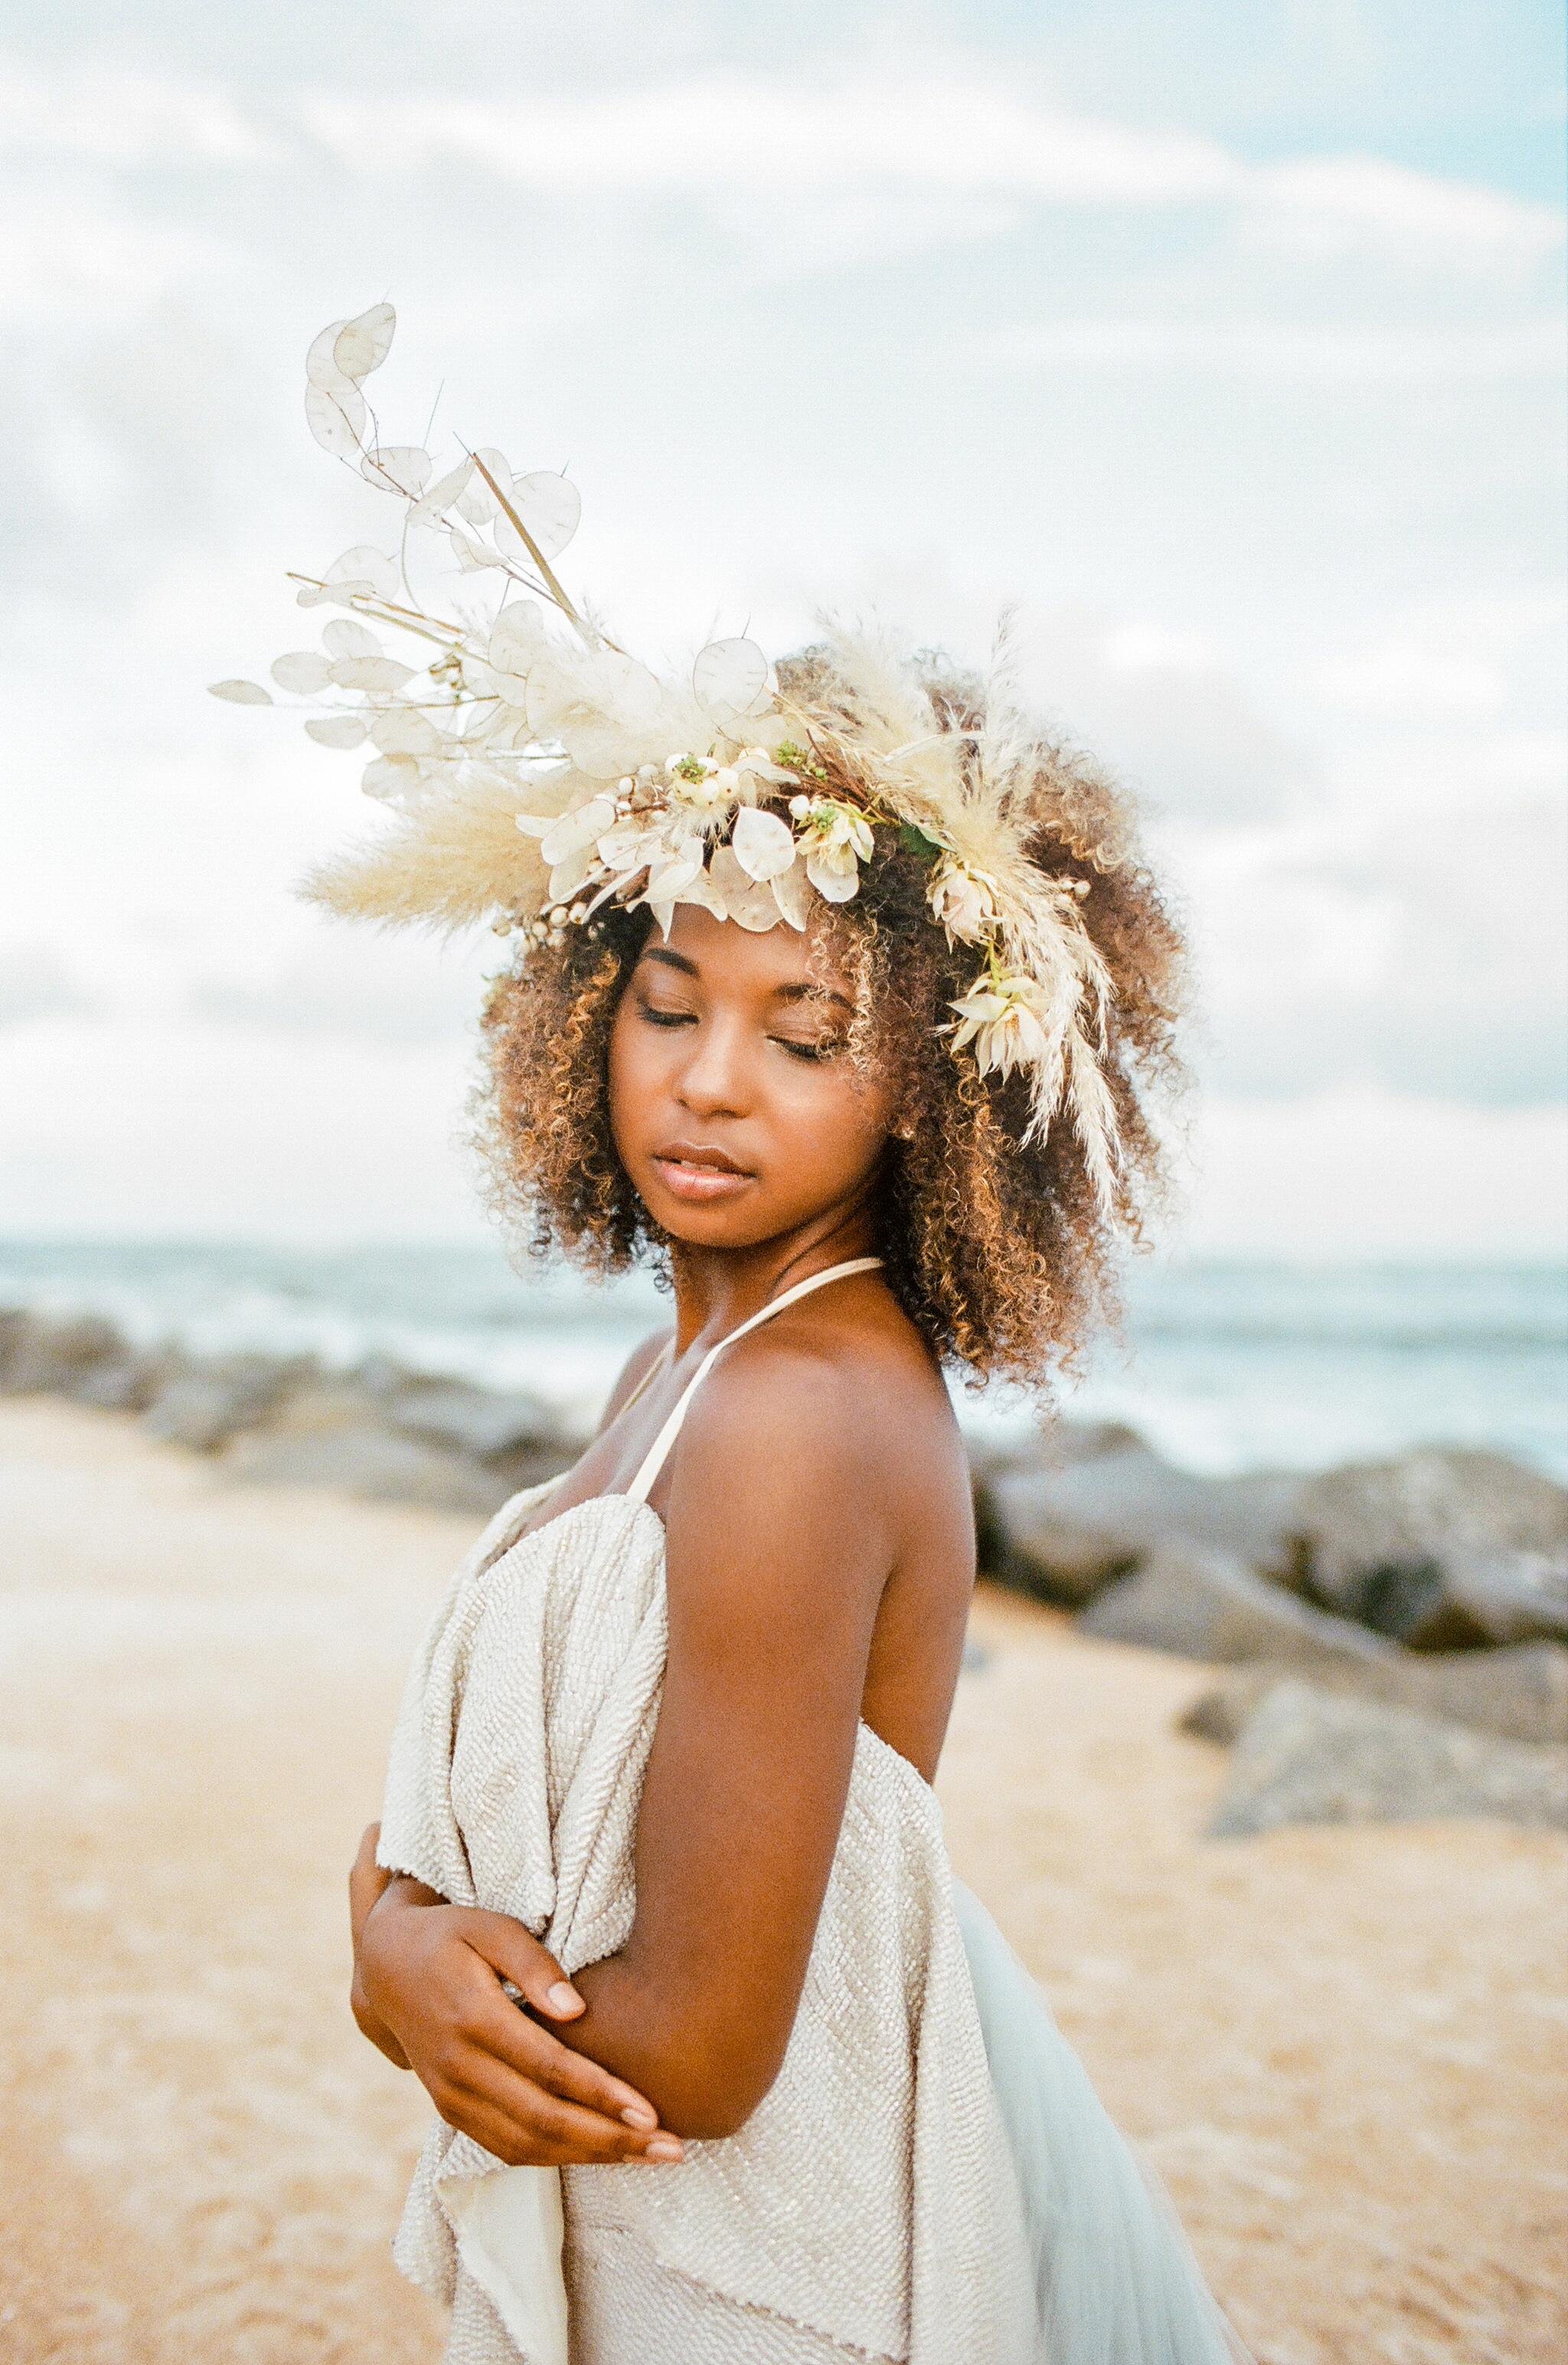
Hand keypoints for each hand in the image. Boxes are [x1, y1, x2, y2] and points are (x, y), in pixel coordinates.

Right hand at [351, 1829, 680, 2167]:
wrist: (385, 1968)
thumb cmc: (452, 1937)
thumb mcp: (489, 1927)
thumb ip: (533, 1961)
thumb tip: (577, 2009)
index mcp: (472, 2019)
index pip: (548, 2069)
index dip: (601, 2094)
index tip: (650, 2111)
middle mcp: (459, 2068)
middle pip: (543, 2119)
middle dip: (610, 2140)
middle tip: (669, 2149)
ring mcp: (451, 2097)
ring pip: (526, 2146)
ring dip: (591, 2157)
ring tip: (650, 2157)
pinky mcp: (452, 2113)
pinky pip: (506, 2149)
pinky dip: (556, 2158)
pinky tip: (601, 2153)